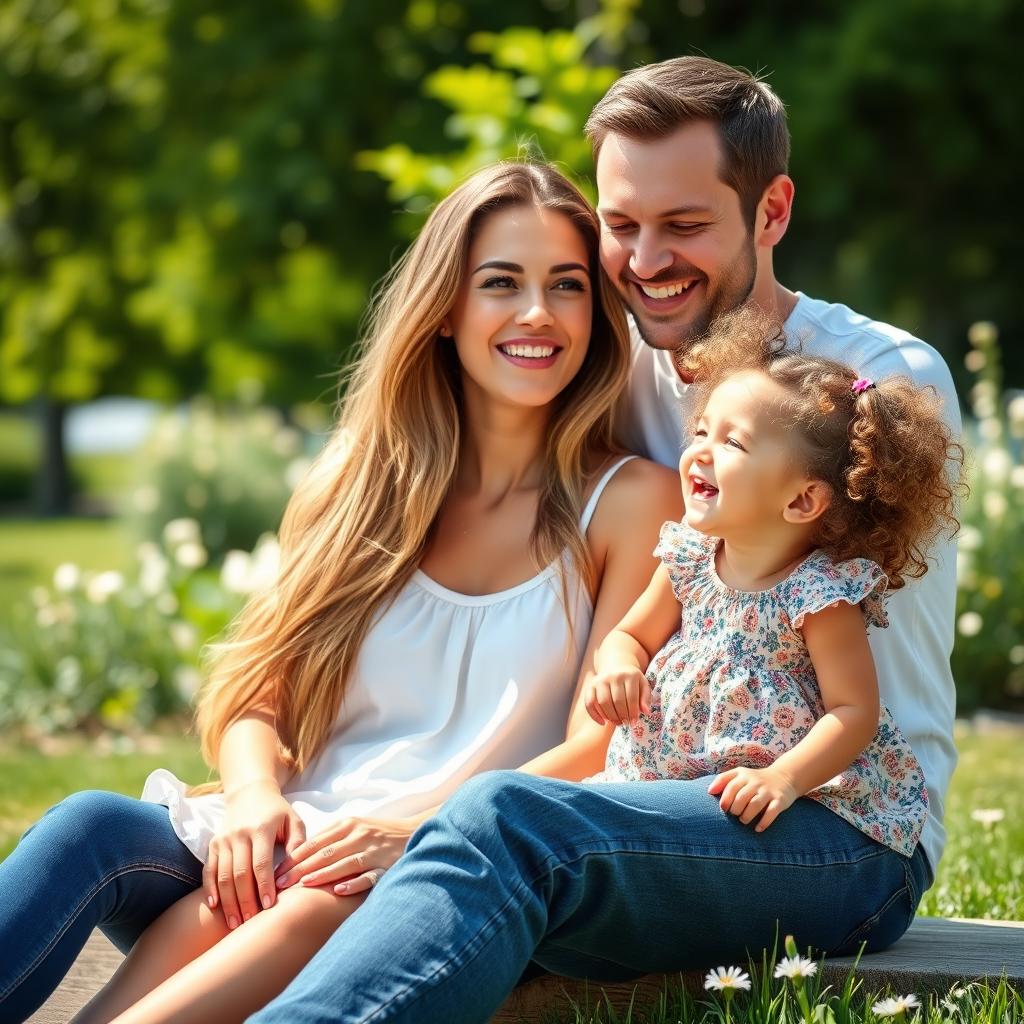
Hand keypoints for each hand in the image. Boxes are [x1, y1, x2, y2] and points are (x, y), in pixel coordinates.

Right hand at [203, 779, 305, 929]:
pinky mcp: (213, 844)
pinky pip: (209, 869)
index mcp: (261, 829)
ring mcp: (224, 840)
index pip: (261, 863)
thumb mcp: (293, 821)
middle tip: (251, 923)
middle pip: (240, 874)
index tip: (268, 907)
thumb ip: (297, 844)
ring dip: (228, 901)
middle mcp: (239, 835)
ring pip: (223, 875)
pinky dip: (209, 888)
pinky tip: (214, 906)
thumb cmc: (277, 811)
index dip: (264, 886)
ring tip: (234, 923)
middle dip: (245, 901)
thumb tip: (298, 871)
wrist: (250, 792)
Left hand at [274, 813, 425, 895]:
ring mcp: (373, 851)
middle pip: (325, 853)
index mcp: (348, 824)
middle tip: (280, 883)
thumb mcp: (354, 827)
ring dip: (322, 874)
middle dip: (300, 868)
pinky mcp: (386, 866)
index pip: (315, 842)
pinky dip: (353, 883)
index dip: (294, 857)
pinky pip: (368, 876)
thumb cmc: (376, 833)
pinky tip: (338, 891)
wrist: (413, 832)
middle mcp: (359, 835)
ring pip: (344, 863)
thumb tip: (298, 854)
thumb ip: (330, 837)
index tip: (276, 871)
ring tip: (303, 886)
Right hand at [584, 667, 650, 724]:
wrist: (617, 667)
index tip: (634, 722)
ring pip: (603, 702)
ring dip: (610, 717)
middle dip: (622, 716)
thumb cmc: (632, 681)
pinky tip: (603, 723)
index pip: (631, 698)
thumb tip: (645, 712)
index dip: (633, 712)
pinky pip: (589, 703)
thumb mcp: (643, 685)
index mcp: (630, 675)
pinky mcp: (591, 685)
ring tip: (617, 722)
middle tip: (625, 723)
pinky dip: (595, 715)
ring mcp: (601, 680)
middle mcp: (614, 675)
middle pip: (617, 701)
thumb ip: (646, 698)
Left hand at [707, 765, 798, 831]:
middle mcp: (756, 782)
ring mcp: (768, 791)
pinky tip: (757, 828)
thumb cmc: (754, 780)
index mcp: (743, 775)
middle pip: (741, 797)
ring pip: (755, 805)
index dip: (725, 799)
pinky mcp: (780, 800)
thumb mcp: (739, 774)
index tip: (723, 808)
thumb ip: (723, 780)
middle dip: (735, 809)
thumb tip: (709, 791)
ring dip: (746, 816)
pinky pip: (771, 812)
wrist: (783, 777)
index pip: (731, 786)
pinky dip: (763, 822)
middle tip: (735, 814)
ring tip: (744, 820)